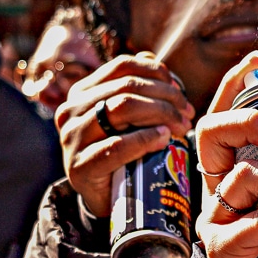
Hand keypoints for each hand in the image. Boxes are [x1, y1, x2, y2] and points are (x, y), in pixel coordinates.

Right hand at [55, 54, 194, 218]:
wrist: (104, 197)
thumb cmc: (120, 151)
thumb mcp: (126, 116)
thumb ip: (135, 86)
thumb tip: (151, 60)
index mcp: (82, 92)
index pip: (122, 67)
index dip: (156, 73)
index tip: (180, 91)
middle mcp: (70, 111)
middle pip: (126, 87)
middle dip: (165, 97)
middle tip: (187, 113)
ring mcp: (71, 139)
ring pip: (121, 109)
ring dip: (160, 114)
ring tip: (180, 126)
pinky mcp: (79, 168)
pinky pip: (116, 146)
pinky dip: (145, 139)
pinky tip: (164, 139)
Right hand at [194, 54, 257, 257]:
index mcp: (232, 161)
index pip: (223, 111)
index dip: (232, 84)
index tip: (256, 62)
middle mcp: (215, 179)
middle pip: (212, 131)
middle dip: (250, 122)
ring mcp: (214, 210)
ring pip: (247, 178)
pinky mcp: (221, 242)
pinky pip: (256, 221)